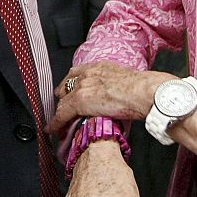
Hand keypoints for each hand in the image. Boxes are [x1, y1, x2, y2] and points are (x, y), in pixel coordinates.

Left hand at [48, 62, 172, 134]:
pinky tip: (53, 130)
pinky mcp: (79, 100)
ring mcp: (83, 86)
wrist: (144, 92)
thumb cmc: (143, 89)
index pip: (77, 73)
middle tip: (63, 109)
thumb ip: (116, 86)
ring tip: (58, 123)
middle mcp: (88, 73)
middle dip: (63, 98)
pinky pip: (62, 114)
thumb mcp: (126, 81)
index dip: (70, 85)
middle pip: (66, 86)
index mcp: (100, 67)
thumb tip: (118, 97)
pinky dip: (56, 123)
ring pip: (63, 101)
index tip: (68, 92)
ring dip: (60, 112)